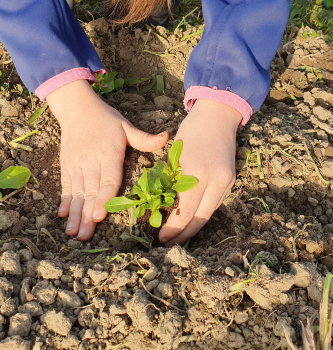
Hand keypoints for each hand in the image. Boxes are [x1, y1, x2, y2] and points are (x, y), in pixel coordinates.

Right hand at [47, 80, 168, 240]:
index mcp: (109, 153)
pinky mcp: (67, 166)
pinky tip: (63, 215)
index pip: (108, 179)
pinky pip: (66, 186)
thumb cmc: (106, 119)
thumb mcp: (126, 126)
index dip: (103, 198)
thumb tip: (167, 137)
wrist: (76, 108)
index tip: (99, 215)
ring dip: (75, 213)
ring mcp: (77, 164)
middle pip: (90, 191)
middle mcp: (91, 161)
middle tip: (85, 235)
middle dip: (87, 215)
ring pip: (77, 192)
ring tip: (74, 232)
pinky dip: (65, 201)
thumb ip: (144, 138)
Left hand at [159, 99, 241, 246]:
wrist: (217, 117)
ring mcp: (226, 182)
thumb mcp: (176, 156)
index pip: (185, 211)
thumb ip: (172, 181)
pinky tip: (193, 219)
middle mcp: (216, 181)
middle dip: (185, 234)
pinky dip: (203, 213)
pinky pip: (216, 203)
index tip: (163, 238)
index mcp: (197, 173)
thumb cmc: (190, 133)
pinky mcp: (231, 180)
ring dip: (194, 226)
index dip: (174, 228)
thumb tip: (164, 204)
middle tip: (170, 243)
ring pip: (209, 213)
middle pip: (201, 218)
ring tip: (180, 235)